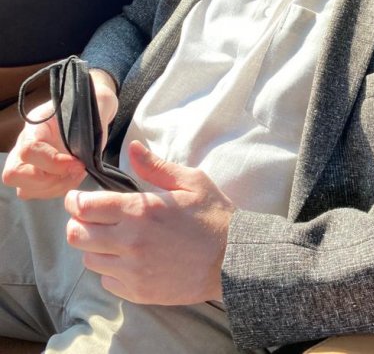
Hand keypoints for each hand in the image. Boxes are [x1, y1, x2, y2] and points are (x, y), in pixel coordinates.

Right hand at [1, 68, 117, 199]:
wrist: (93, 109)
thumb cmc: (93, 106)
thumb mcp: (98, 106)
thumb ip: (94, 123)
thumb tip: (87, 149)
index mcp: (38, 123)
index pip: (29, 149)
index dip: (52, 163)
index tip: (78, 163)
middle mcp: (26, 143)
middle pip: (14, 174)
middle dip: (47, 181)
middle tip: (75, 171)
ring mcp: (29, 160)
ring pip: (25, 188)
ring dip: (55, 187)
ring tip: (78, 173)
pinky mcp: (38, 174)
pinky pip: (37, 193)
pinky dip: (58, 190)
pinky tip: (75, 176)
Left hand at [64, 141, 235, 304]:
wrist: (233, 259)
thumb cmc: (213, 215)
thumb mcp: (191, 181)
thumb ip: (156, 166)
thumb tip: (132, 148)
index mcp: (140, 210)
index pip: (85, 207)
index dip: (75, 201)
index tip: (77, 198)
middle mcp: (130, 242)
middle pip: (77, 236)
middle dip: (78, 223)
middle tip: (90, 218)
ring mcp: (133, 271)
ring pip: (89, 260)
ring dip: (94, 247)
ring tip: (111, 238)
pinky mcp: (139, 292)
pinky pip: (107, 281)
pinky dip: (110, 270)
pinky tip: (127, 259)